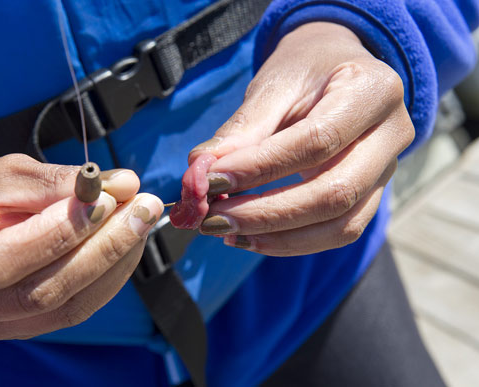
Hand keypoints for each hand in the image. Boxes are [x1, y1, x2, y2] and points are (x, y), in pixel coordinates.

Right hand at [0, 154, 162, 342]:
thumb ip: (55, 183)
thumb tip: (121, 183)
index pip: (0, 262)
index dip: (59, 233)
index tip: (106, 199)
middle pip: (40, 292)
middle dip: (102, 247)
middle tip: (143, 208)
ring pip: (65, 307)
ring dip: (115, 262)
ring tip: (141, 221)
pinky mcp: (18, 330)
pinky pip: (74, 311)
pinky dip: (109, 278)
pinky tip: (127, 245)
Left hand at [190, 22, 413, 255]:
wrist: (336, 69)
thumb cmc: (305, 70)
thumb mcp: (274, 85)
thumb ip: (242, 129)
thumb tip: (200, 172)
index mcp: (373, 90)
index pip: (316, 141)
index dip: (260, 168)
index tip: (211, 181)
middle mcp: (393, 134)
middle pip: (335, 193)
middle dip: (267, 213)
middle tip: (213, 218)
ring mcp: (389, 170)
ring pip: (342, 225)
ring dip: (278, 237)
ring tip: (226, 231)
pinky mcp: (373, 195)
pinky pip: (339, 232)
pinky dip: (292, 241)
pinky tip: (250, 237)